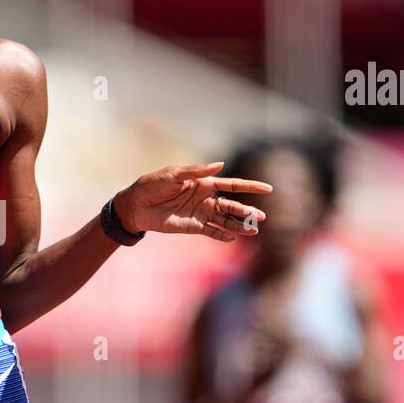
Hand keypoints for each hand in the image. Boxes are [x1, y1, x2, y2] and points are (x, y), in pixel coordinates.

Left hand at [115, 160, 271, 242]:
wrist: (135, 204)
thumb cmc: (152, 185)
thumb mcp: (173, 174)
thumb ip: (196, 171)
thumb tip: (221, 164)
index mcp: (204, 183)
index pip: (232, 184)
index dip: (250, 186)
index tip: (268, 189)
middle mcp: (206, 199)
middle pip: (231, 206)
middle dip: (246, 211)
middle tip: (261, 217)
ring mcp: (200, 214)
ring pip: (225, 220)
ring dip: (239, 225)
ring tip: (253, 231)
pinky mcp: (192, 227)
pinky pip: (210, 231)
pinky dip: (221, 235)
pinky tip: (232, 238)